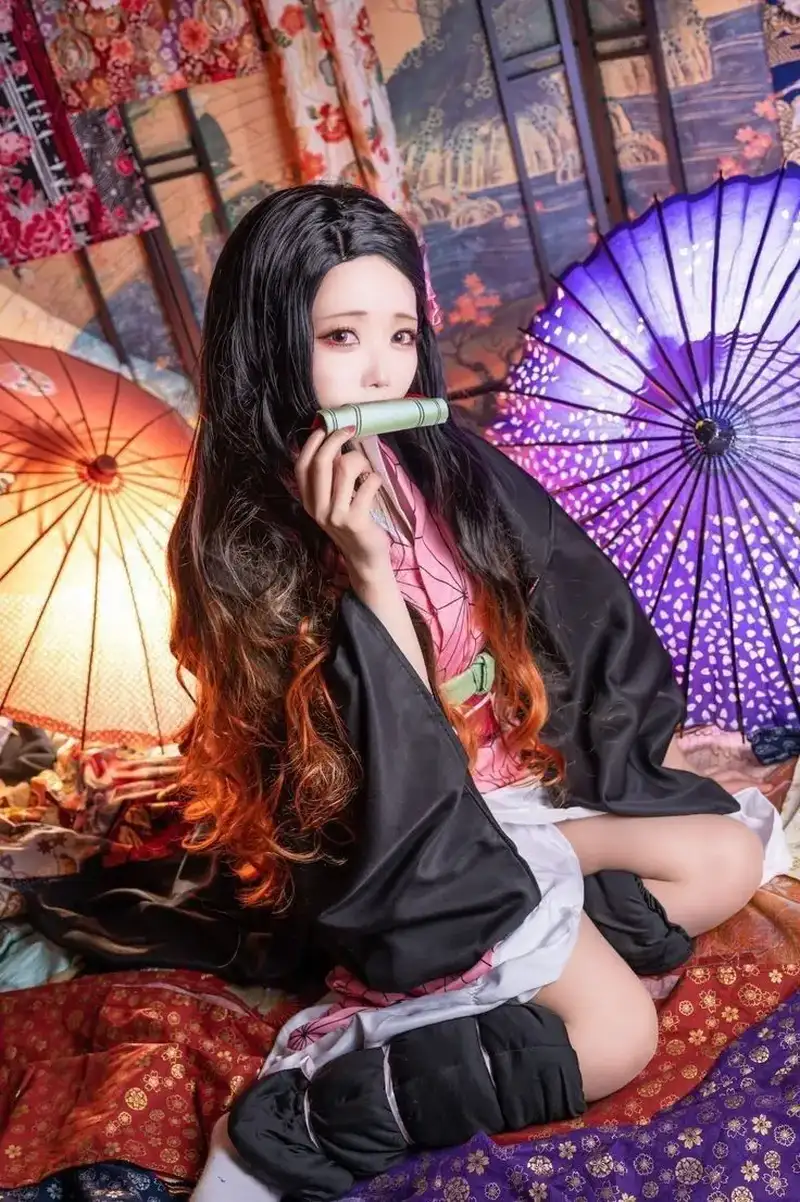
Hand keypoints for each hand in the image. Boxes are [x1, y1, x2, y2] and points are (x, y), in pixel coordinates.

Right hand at [295, 426, 389, 578]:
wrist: (365, 558)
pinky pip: (368, 483)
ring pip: (345, 468)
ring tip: (366, 469)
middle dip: (337, 439)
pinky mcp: (355, 520)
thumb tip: (334, 442)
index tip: (325, 428)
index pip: (302, 465)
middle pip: (321, 462)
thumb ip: (329, 478)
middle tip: (350, 430)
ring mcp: (335, 515)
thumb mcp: (333, 502)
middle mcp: (317, 508)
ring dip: (360, 460)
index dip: (312, 442)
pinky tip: (375, 484)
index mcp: (308, 501)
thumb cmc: (351, 523)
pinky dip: (375, 478)